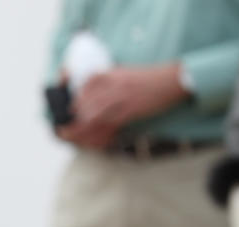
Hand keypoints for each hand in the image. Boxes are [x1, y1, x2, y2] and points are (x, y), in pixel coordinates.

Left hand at [57, 63, 187, 148]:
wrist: (173, 80)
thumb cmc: (149, 78)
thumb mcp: (124, 74)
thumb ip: (107, 83)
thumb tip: (91, 97)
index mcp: (110, 74)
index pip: (84, 88)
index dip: (74, 102)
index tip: (70, 112)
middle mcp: (112, 85)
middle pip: (84, 105)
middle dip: (73, 120)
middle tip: (66, 131)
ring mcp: (120, 98)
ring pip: (92, 117)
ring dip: (81, 130)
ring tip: (74, 137)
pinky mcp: (129, 111)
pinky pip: (108, 125)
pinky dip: (100, 135)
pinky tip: (94, 141)